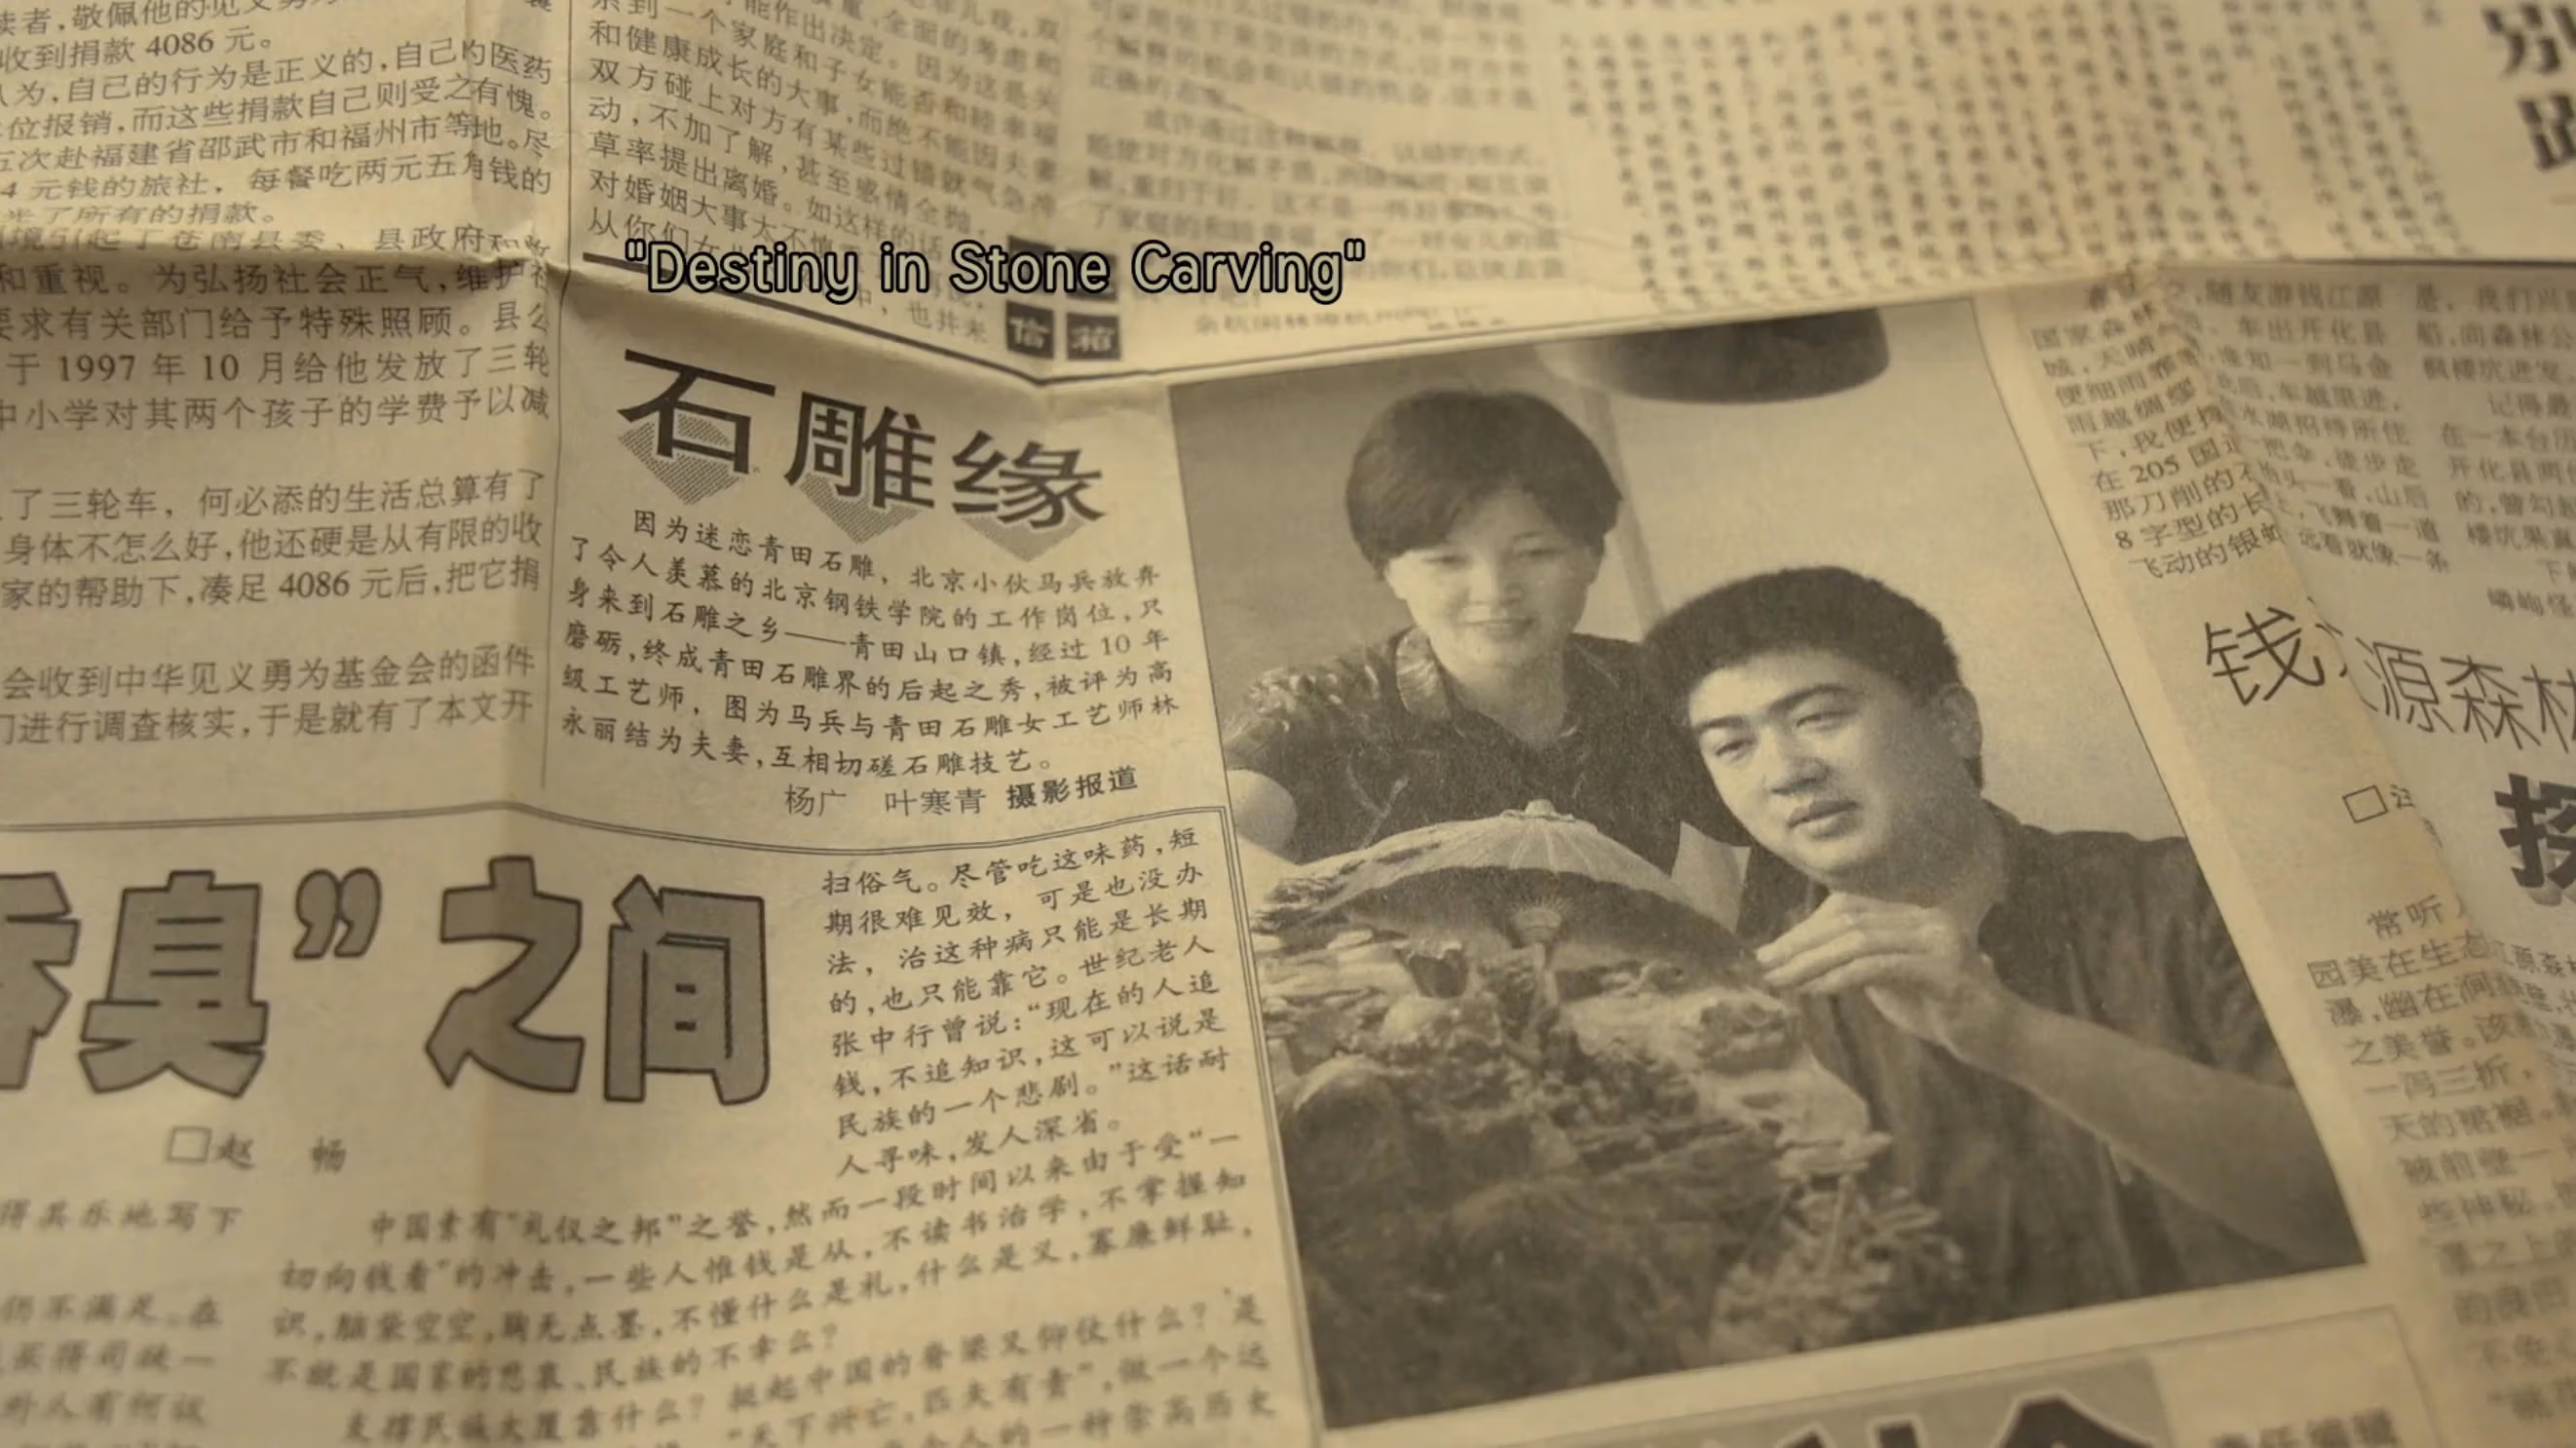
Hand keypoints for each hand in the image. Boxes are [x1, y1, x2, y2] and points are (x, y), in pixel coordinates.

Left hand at [1756, 893, 2018, 1066]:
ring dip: (1813, 961)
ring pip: (1859, 941)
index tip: (1772, 952)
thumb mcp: (1892, 982)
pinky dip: (1841, 976)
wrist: (2003, 1040)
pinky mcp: (1944, 970)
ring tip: (1781, 979)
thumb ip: (1860, 963)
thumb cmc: (1944, 1012)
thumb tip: (1806, 959)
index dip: (1806, 929)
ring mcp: (1938, 940)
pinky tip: (1815, 989)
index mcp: (1914, 915)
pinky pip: (1879, 966)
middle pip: (1849, 920)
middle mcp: (1927, 918)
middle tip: (1765, 964)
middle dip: (1800, 943)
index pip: (1849, 910)